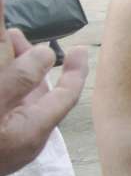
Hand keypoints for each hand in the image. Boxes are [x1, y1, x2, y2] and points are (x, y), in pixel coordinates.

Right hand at [0, 29, 87, 175]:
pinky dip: (1, 86)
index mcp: (30, 132)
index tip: (78, 49)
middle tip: (12, 34)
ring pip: (11, 97)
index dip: (73, 71)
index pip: (64, 97)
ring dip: (6, 69)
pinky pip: (2, 107)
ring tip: (3, 41)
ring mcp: (2, 141)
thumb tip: (44, 54)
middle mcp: (20, 138)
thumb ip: (18, 80)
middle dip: (26, 61)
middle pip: (33, 92)